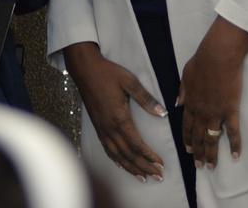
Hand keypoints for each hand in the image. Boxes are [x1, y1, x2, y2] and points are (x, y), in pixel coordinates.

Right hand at [63, 41, 167, 179]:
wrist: (84, 69)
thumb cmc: (108, 73)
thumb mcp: (130, 81)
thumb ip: (146, 99)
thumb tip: (162, 113)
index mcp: (119, 118)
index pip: (137, 144)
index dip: (149, 156)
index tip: (161, 164)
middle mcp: (109, 128)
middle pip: (128, 154)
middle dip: (144, 167)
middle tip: (158, 176)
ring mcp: (102, 128)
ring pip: (117, 155)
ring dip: (131, 168)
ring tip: (144, 177)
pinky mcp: (97, 127)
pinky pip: (107, 149)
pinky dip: (116, 160)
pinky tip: (122, 165)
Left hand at [177, 16, 247, 167]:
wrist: (217, 57)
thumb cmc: (201, 62)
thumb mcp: (185, 76)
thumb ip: (182, 91)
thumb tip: (177, 103)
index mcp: (190, 103)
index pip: (187, 126)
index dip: (187, 139)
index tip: (188, 151)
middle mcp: (201, 112)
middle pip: (198, 136)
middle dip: (197, 152)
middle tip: (199, 166)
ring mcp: (215, 113)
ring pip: (211, 139)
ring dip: (211, 154)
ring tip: (211, 167)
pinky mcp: (230, 111)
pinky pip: (232, 132)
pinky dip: (234, 145)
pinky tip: (235, 156)